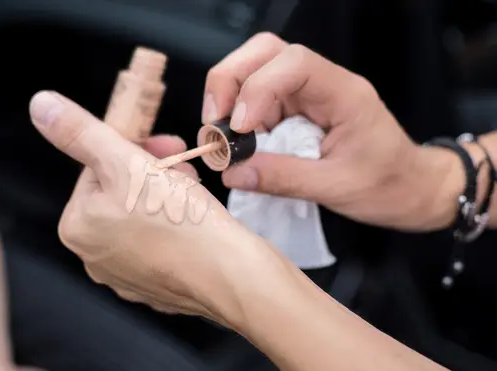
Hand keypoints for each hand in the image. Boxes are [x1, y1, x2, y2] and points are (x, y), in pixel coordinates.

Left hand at [28, 91, 262, 322]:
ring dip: (164, 192)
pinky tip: (194, 219)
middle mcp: (93, 256)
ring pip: (141, 215)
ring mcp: (125, 274)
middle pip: (119, 193)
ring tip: (191, 188)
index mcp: (77, 227)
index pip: (96, 170)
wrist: (226, 274)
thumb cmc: (177, 220)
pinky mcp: (155, 284)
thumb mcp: (125, 162)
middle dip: (150, 170)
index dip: (131, 148)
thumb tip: (41, 106)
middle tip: (180, 161)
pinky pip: (159, 242)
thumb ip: (81, 133)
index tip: (159, 141)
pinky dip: (174, 224)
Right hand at [202, 32, 461, 230]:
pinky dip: (237, 117)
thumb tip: (234, 173)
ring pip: (253, 71)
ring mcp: (305, 95)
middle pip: (264, 52)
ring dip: (228, 98)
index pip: (293, 63)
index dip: (257, 88)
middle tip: (215, 122)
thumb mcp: (337, 187)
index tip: (240, 127)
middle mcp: (321, 84)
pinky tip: (235, 142)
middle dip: (229, 81)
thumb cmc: (389, 184)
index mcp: (343, 93)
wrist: (410, 187)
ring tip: (220, 134)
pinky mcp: (293, 110)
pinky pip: (255, 101)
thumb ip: (284, 178)